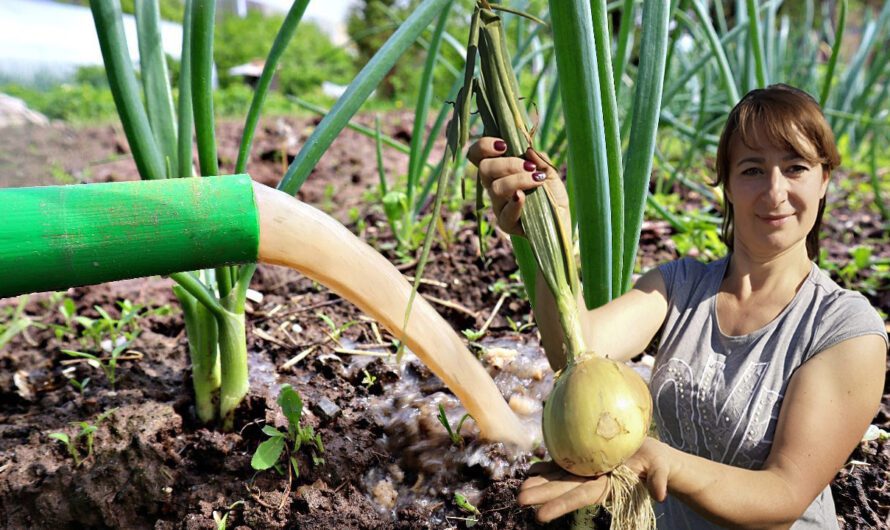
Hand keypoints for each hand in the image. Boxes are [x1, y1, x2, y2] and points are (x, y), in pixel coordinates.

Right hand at [466, 137, 568, 235]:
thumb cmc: (551, 193)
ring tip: (538, 180)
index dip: (483, 146)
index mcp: (499, 171)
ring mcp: (499, 206)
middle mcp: (494, 187)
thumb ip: (538, 158)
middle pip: (484, 169)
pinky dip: (515, 203)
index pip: (477, 155)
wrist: (561, 219)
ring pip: (495, 189)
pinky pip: (505, 214)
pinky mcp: (506, 224)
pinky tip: (524, 197)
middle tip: (530, 167)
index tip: (504, 145)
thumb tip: (527, 149)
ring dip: (518, 180)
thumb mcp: (549, 170)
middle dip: (508, 163)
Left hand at [517, 438, 672, 522]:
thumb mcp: (660, 469)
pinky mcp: (586, 460)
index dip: (560, 505)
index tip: (539, 515)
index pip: (580, 496)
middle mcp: (593, 480)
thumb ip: (658, 480)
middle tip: (519, 500)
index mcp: (607, 486)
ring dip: (540, 484)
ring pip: (560, 478)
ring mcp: (588, 471)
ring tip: (521, 489)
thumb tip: (661, 494)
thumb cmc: (658, 463)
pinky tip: (531, 470)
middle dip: (542, 495)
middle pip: (563, 489)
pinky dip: (547, 467)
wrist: (654, 456)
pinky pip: (563, 464)